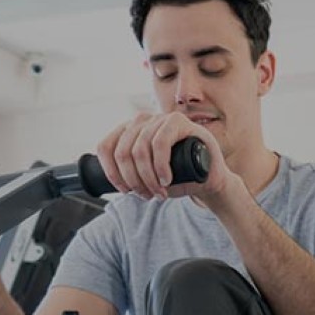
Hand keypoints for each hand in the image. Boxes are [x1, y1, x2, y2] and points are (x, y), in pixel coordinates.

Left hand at [96, 112, 238, 204]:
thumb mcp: (147, 177)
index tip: (124, 190)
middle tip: (147, 196)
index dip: (111, 172)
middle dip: (133, 180)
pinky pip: (160, 143)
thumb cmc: (178, 178)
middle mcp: (141, 120)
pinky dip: (160, 166)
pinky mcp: (178, 121)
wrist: (209, 179)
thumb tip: (114, 181)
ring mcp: (159, 118)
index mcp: (129, 131)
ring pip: (139, 150)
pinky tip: (166, 179)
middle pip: (122, 152)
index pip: (105, 147)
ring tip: (159, 192)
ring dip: (148, 178)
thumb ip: (129, 174)